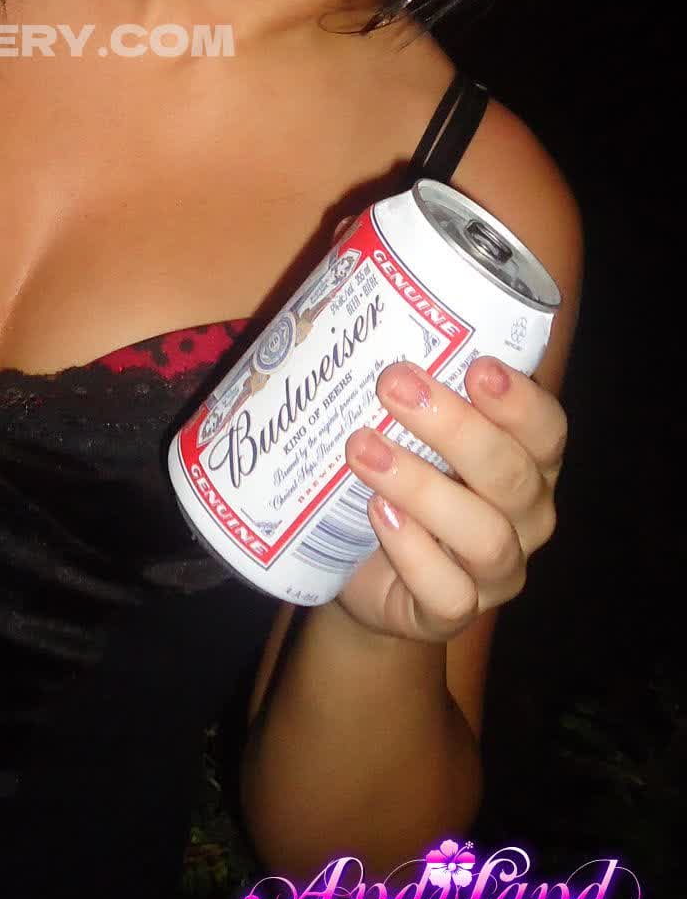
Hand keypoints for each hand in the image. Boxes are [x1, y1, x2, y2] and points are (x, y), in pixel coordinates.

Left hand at [335, 356, 565, 641]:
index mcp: (526, 460)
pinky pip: (449, 592)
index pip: (546, 429)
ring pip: (484, 534)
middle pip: (512, 475)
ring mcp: (497, 570)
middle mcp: (524, 515)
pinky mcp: (454, 612)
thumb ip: (403, 377)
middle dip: (456, 428)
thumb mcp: (404, 426)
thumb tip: (351, 286)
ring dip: (422, 487)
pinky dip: (412, 551)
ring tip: (363, 448)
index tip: (476, 365)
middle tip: (394, 385)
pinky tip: (378, 513)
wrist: (361, 573)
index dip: (519, 400)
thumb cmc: (395, 477)